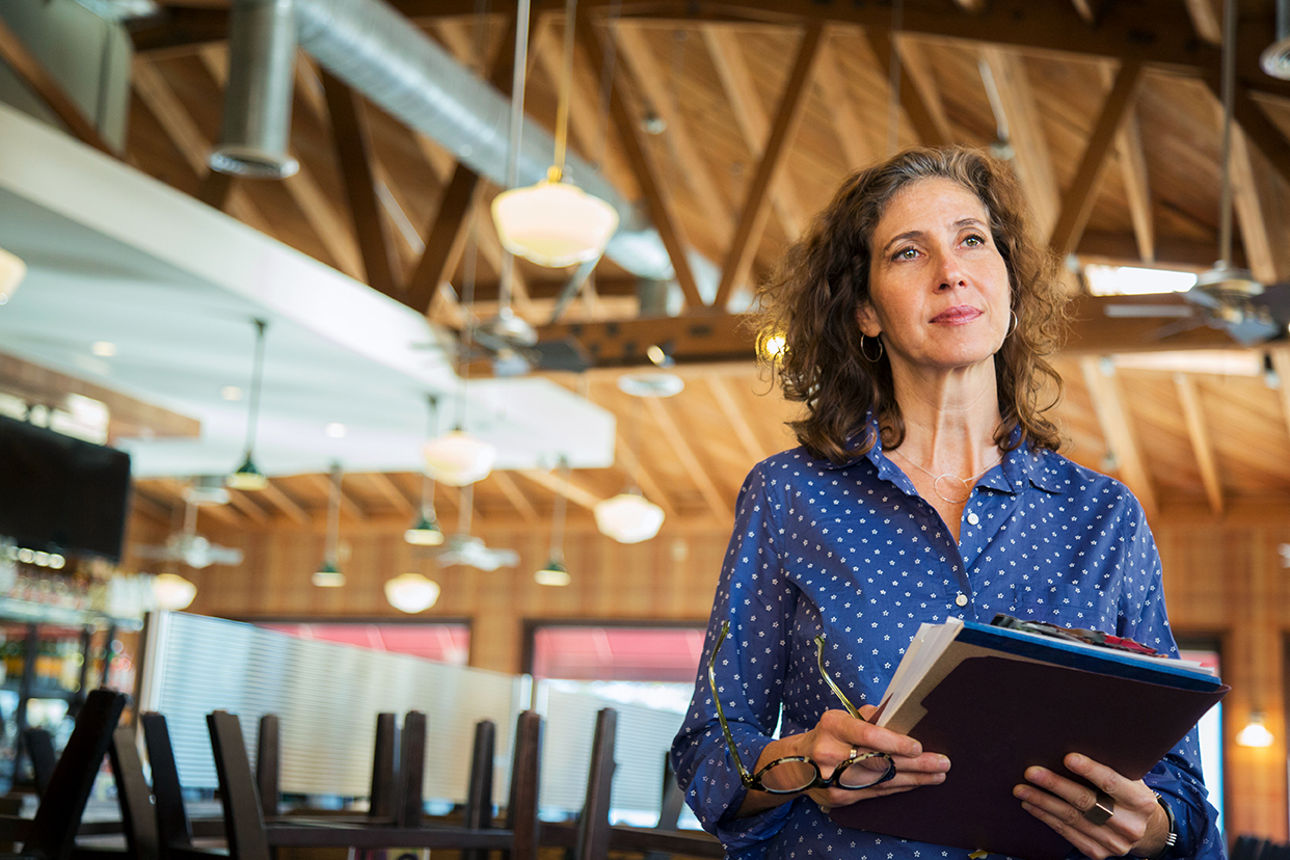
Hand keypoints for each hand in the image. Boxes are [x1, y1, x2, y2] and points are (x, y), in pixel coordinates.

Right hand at [793, 706, 950, 810]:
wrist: (795, 764)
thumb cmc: (828, 735)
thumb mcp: (841, 717)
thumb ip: (868, 716)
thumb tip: (900, 712)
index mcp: (832, 726)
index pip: (866, 734)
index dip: (894, 742)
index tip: (918, 746)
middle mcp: (830, 753)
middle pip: (879, 762)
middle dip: (915, 764)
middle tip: (942, 762)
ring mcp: (833, 779)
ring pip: (881, 781)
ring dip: (914, 779)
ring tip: (938, 774)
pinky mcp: (838, 798)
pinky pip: (875, 793)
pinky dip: (898, 788)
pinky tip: (916, 784)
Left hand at [1013, 752, 1168, 858]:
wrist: (1144, 830)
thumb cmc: (1128, 794)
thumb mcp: (1130, 778)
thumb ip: (1111, 765)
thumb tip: (1075, 741)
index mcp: (1140, 801)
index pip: (1111, 783)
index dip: (1089, 770)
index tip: (1067, 758)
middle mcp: (1129, 825)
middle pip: (1086, 802)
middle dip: (1055, 785)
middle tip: (1031, 772)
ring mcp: (1114, 842)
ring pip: (1071, 819)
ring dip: (1042, 802)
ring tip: (1022, 789)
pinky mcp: (1098, 852)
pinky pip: (1067, 833)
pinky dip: (1046, 817)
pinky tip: (1031, 805)